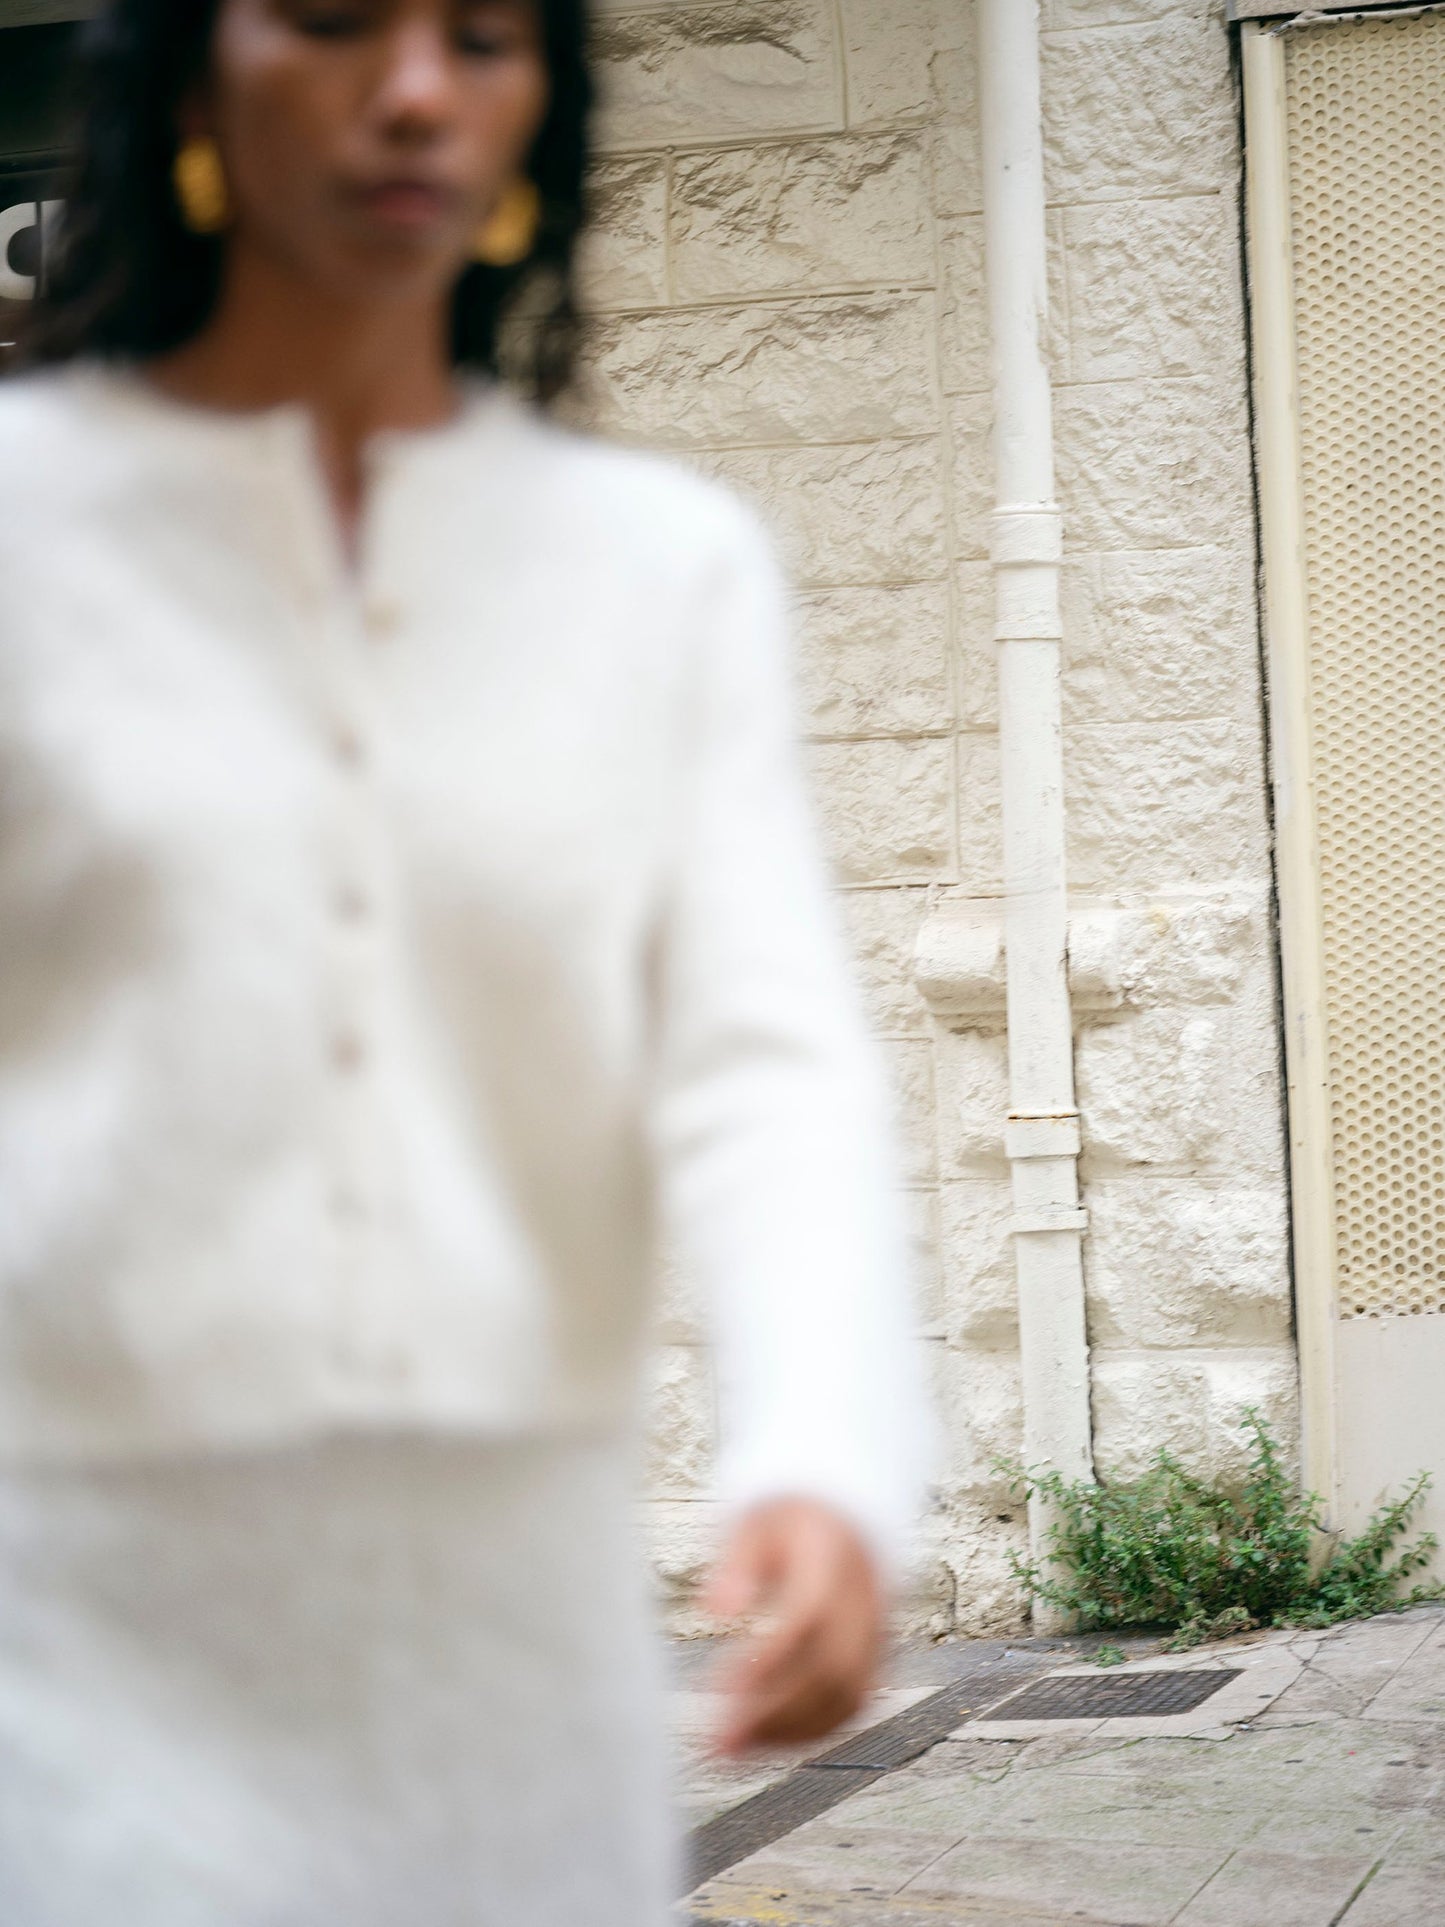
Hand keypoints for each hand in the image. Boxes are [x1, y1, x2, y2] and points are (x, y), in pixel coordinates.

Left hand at [703, 1496, 884, 1757]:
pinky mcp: (876, 1653)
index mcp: (831, 1558)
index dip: (770, 1659)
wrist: (843, 1512)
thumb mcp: (752, 1521)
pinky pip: (855, 1700)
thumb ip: (734, 1564)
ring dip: (793, 1729)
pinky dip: (814, 1728)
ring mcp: (876, 1629)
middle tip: (719, 1741)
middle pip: (833, 1668)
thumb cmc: (788, 1519)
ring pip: (849, 1693)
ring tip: (734, 1747)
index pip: (809, 1616)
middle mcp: (863, 1599)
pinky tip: (767, 1737)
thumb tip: (715, 1612)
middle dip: (777, 1712)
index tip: (721, 1689)